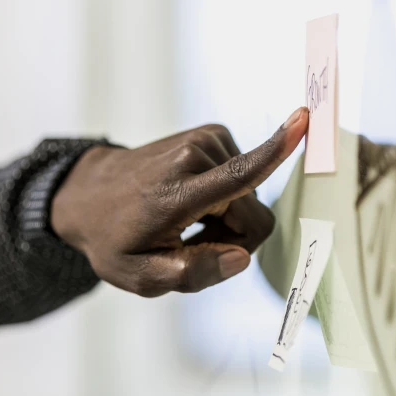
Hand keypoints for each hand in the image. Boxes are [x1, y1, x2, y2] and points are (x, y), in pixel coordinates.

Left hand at [51, 107, 308, 296]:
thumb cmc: (116, 239)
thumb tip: (241, 257)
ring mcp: (205, 140)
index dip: (275, 152)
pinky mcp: (211, 134)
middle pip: (254, 214)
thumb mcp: (142, 276)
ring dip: (225, 217)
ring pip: (251, 197)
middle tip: (189, 241)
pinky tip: (193, 202)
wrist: (91, 194)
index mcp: (177, 193)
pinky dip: (224, 196)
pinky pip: (244, 177)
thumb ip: (193, 273)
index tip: (303, 119)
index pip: (237, 175)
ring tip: (185, 219)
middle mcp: (195, 156)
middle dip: (233, 236)